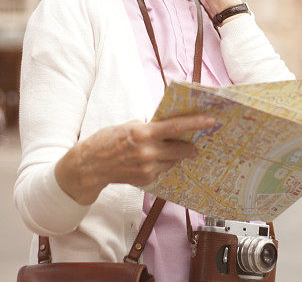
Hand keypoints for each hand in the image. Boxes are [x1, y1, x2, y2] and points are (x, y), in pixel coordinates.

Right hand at [55, 114, 215, 204]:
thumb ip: (149, 127)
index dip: (196, 123)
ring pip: (173, 161)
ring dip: (174, 156)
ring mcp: (148, 168)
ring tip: (165, 150)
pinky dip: (161, 164)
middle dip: (190, 146)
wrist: (89, 166)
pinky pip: (162, 170)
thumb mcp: (128, 126)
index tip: (211, 121)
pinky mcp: (146, 180)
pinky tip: (151, 160)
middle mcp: (148, 152)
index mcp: (143, 133)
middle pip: (181, 149)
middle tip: (196, 142)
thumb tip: (168, 128)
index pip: (176, 127)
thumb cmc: (107, 141)